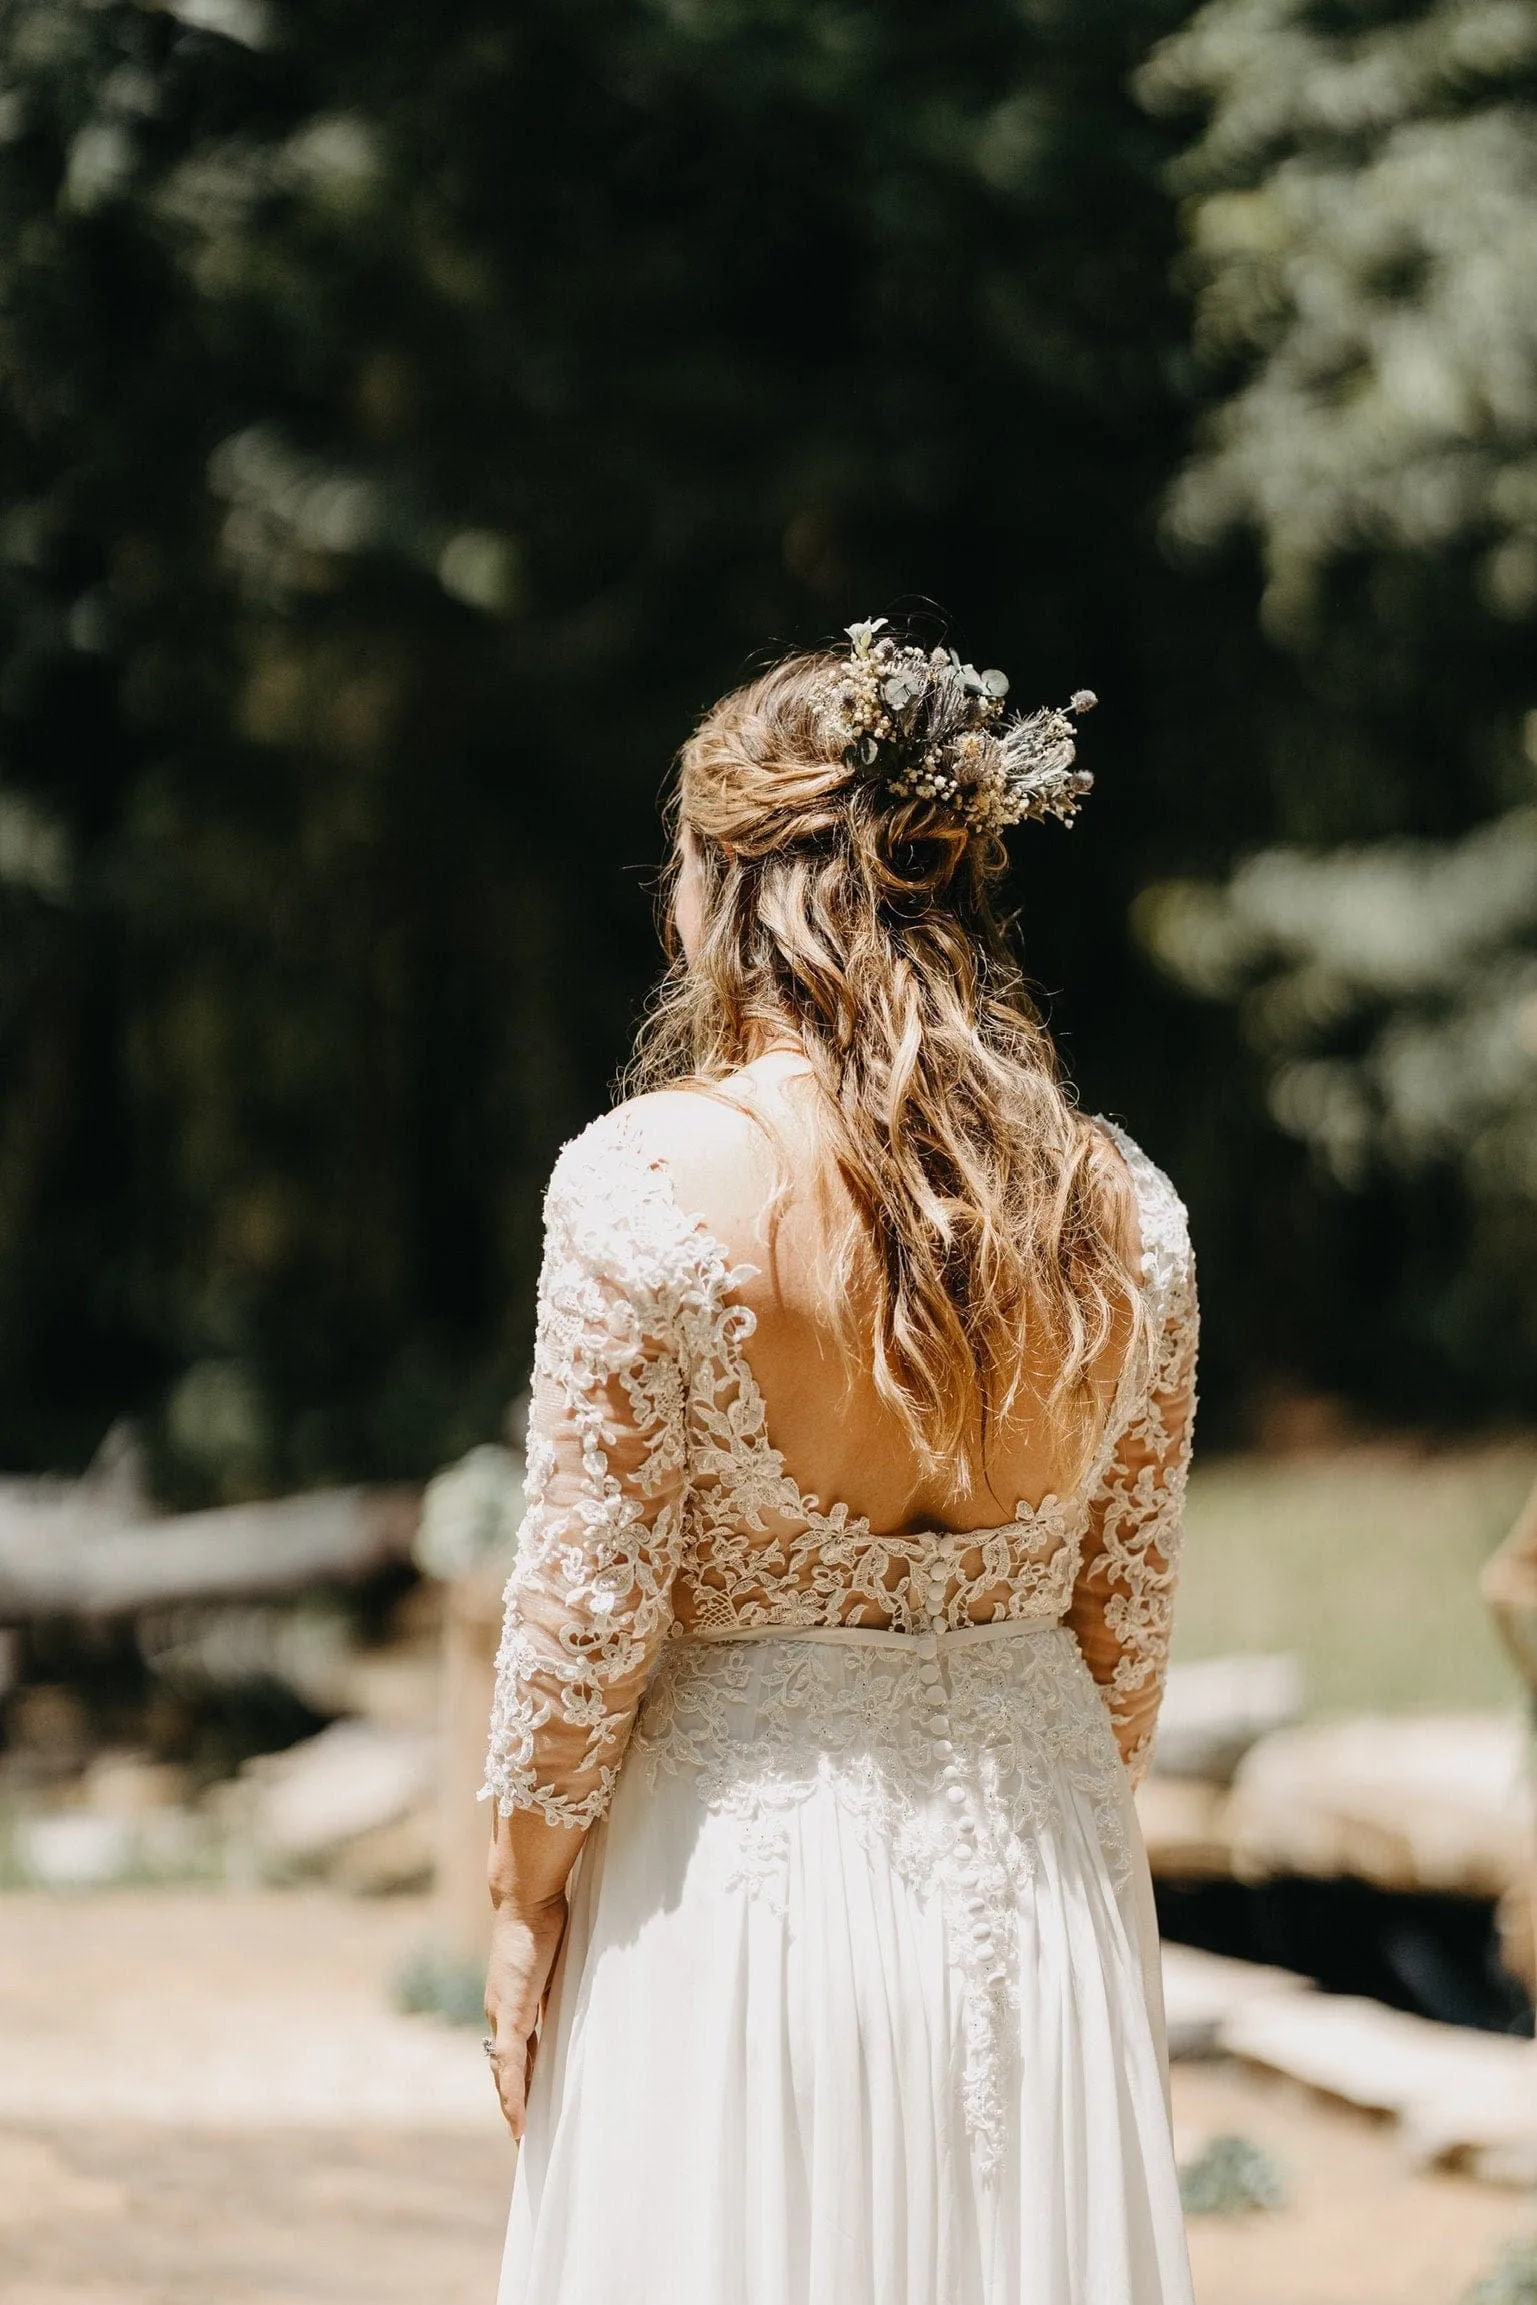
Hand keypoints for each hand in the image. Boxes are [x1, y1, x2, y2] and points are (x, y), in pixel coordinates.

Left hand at [483, 1893, 567, 2139]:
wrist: (526, 1900)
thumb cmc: (543, 1922)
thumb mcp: (552, 1965)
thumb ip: (555, 1990)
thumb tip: (567, 2005)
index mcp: (509, 2003)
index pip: (512, 2051)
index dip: (518, 2078)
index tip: (527, 2102)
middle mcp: (500, 2013)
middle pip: (504, 2068)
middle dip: (514, 2099)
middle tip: (523, 2132)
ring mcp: (502, 2016)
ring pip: (504, 2074)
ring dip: (512, 2105)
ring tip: (521, 2135)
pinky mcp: (511, 2015)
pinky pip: (510, 2065)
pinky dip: (513, 2095)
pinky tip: (518, 2120)